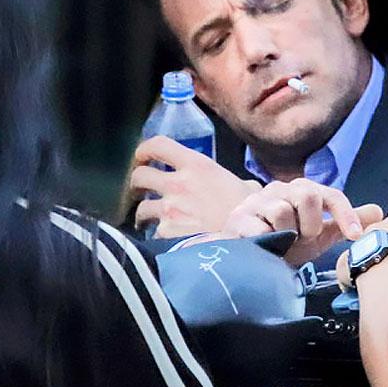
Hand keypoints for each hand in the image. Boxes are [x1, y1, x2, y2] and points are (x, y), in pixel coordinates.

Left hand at [129, 135, 259, 237]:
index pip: (159, 145)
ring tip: (148, 221)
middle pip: (140, 175)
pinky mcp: (168, 234)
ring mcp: (170, 210)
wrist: (251, 238)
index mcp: (197, 165)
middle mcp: (178, 184)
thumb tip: (242, 187)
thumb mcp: (246, 185)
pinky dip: (158, 237)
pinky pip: (154, 234)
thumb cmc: (251, 211)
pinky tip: (167, 241)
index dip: (145, 149)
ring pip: (141, 209)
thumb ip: (232, 182)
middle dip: (136, 183)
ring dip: (143, 215)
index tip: (142, 157)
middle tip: (140, 191)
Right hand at [222, 179, 382, 265]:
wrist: (250, 256)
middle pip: (308, 196)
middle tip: (303, 238)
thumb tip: (379, 212)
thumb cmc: (287, 241)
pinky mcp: (239, 217)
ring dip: (287, 235)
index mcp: (304, 191)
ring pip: (282, 211)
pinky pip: (260, 227)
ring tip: (282, 243)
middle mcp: (282, 189)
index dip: (345, 214)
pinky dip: (267, 240)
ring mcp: (258, 201)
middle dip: (310, 225)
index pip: (331, 195)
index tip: (355, 236)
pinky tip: (265, 245)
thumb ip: (345, 222)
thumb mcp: (320, 235)